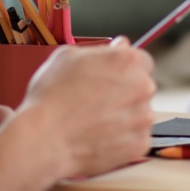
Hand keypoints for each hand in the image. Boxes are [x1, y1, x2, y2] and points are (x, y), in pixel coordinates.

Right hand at [18, 38, 156, 178]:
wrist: (45, 139)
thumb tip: (118, 46)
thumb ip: (101, 49)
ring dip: (123, 116)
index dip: (123, 70)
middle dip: (124, 93)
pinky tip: (99, 136)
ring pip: (138, 114)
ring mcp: (144, 117)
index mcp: (129, 61)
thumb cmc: (52, 96)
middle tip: (97, 101)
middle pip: (141, 87)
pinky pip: (135, 138)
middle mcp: (143, 87)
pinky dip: (121, 139)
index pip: (141, 61)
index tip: (111, 78)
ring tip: (94, 121)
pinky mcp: (140, 143)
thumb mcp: (67, 56)